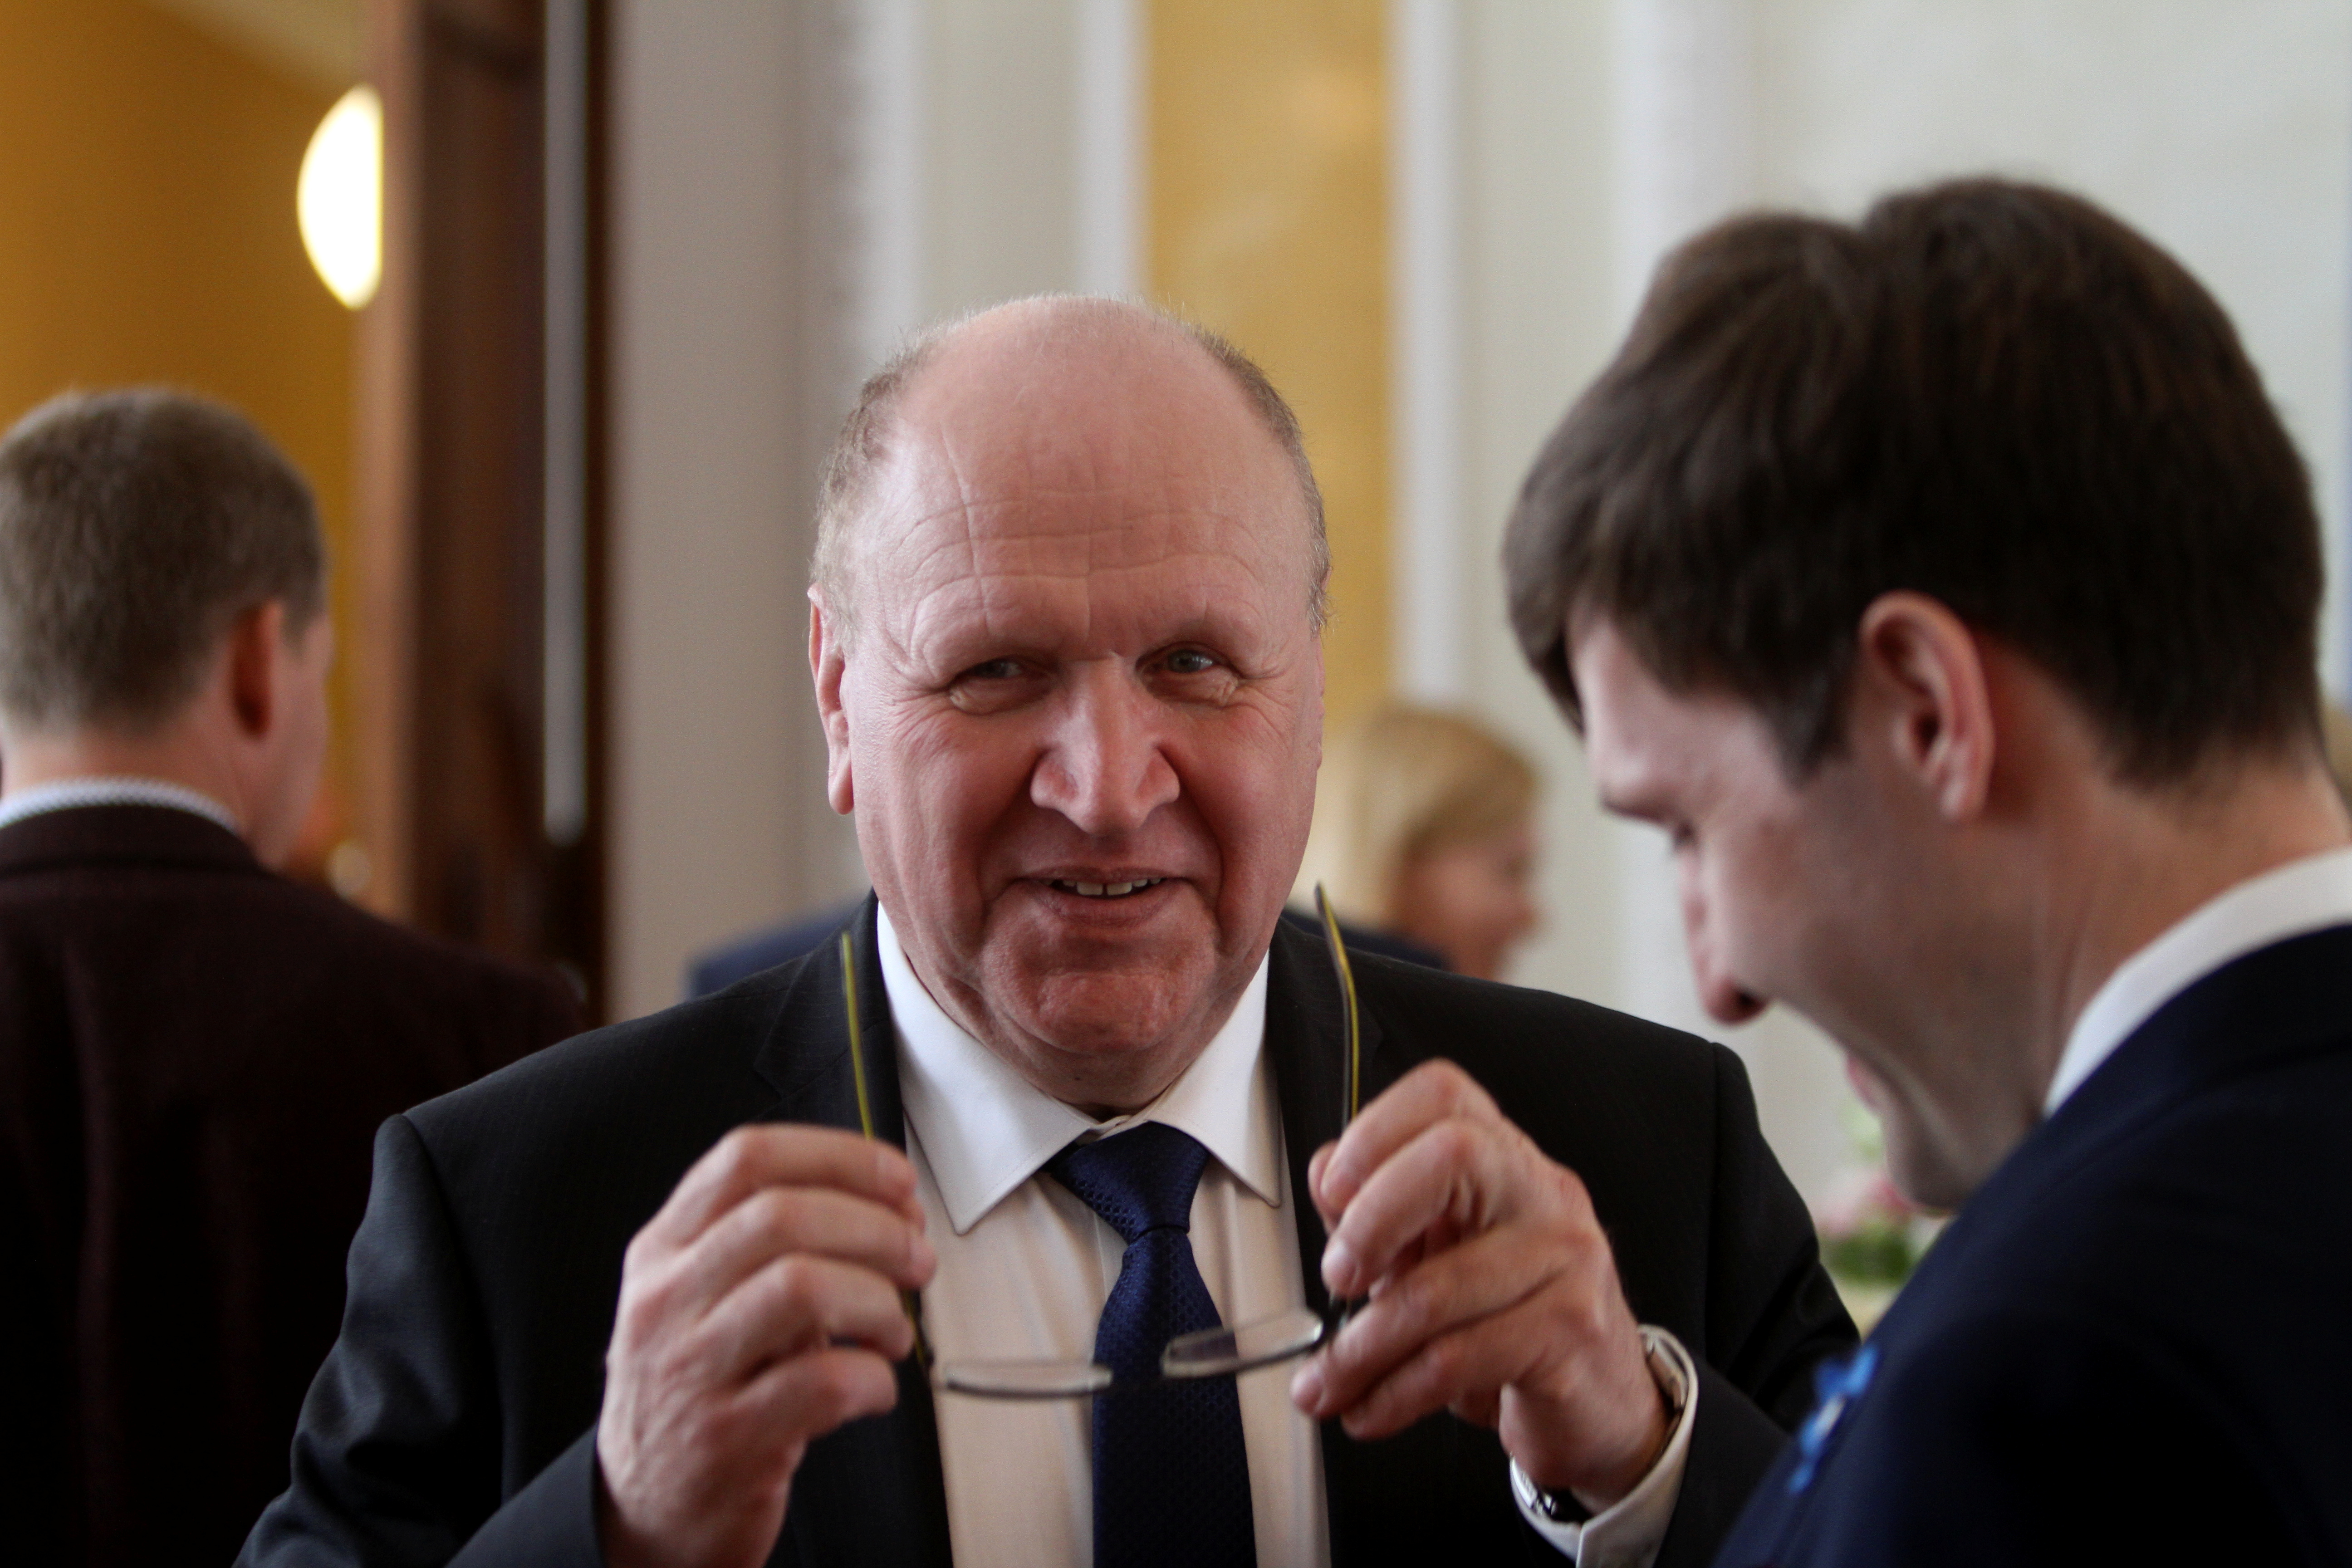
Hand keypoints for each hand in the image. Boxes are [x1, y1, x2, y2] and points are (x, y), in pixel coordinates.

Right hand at [594, 1125, 935, 1567]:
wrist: (647, 1504)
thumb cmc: (697, 1390)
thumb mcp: (707, 1298)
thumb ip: (780, 1248)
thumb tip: (892, 1209)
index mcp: (664, 1250)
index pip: (748, 1160)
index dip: (840, 1156)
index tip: (897, 1180)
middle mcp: (668, 1300)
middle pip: (783, 1215)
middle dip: (875, 1227)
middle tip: (915, 1256)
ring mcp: (690, 1369)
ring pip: (803, 1287)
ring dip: (878, 1301)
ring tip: (893, 1328)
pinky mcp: (726, 1439)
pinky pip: (822, 1382)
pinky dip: (873, 1378)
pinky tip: (875, 1385)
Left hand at [1288, 1061, 1668, 1508]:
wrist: (1603, 1400)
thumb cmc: (1508, 1319)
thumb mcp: (1436, 1256)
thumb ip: (1378, 1212)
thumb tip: (1326, 1176)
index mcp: (1502, 1158)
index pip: (1442, 1095)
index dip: (1374, 1134)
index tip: (1333, 1195)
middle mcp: (1541, 1192)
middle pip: (1453, 1155)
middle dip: (1372, 1219)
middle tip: (1338, 1278)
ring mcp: (1566, 1257)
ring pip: (1440, 1288)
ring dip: (1362, 1348)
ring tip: (1328, 1380)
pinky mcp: (1570, 1330)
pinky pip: (1460, 1357)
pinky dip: (1397, 1393)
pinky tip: (1372, 1408)